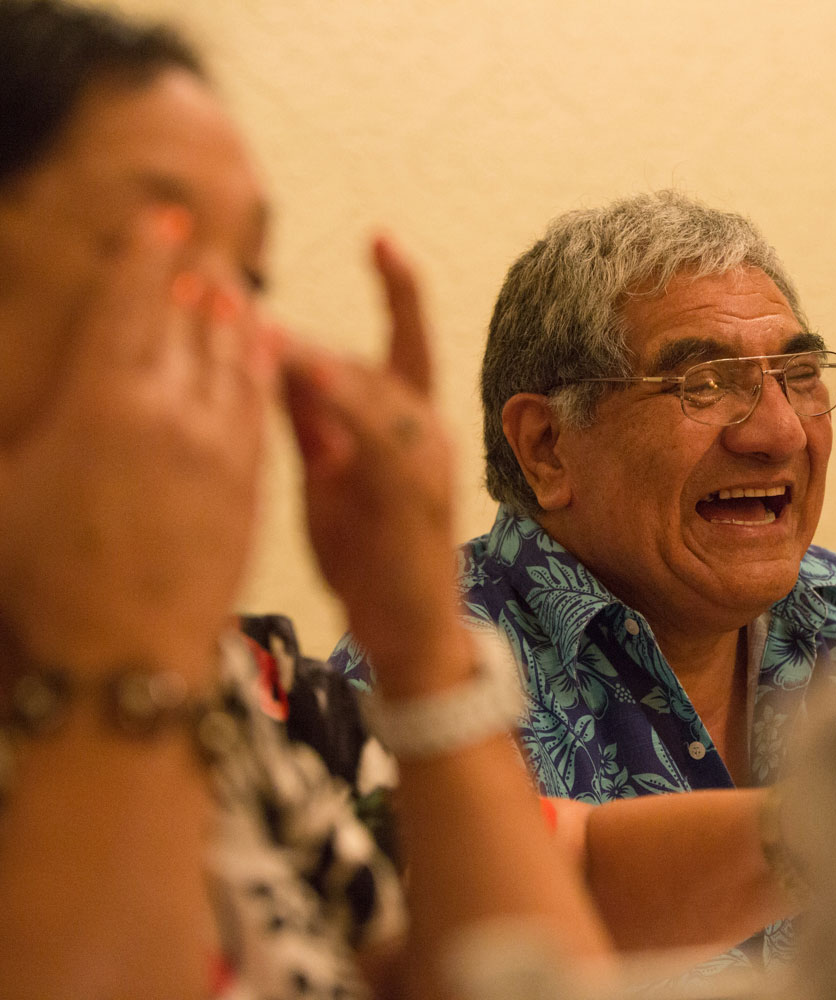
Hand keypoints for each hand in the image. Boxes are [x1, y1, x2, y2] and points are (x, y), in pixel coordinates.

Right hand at [0, 207, 276, 678]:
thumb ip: (19, 433)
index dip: (146, 257)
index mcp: (101, 403)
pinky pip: (260, 409)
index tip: (163, 219)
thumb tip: (29, 408)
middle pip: (187, 324)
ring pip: (232, 361)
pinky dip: (262, 372)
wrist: (127, 656)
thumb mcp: (3, 497)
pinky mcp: (250, 483)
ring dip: (234, 318)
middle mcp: (168, 412)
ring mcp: (218, 448)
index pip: (129, 307)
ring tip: (234, 288)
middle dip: (194, 278)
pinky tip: (265, 354)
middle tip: (203, 245)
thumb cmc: (44, 583)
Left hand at [283, 236, 463, 689]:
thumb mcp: (333, 476)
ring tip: (261, 333)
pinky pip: (377, 436)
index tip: (382, 237)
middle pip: (369, 362)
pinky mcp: (414, 494)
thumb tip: (274, 363)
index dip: (399, 289)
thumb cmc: (369, 555)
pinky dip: (341, 404)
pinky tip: (305, 379)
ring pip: (372, 390)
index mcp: (409, 422)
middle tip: (234, 302)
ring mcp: (426, 460)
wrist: (410, 630)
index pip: (406, 341)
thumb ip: (313, 421)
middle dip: (302, 339)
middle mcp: (427, 430)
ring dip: (313, 360)